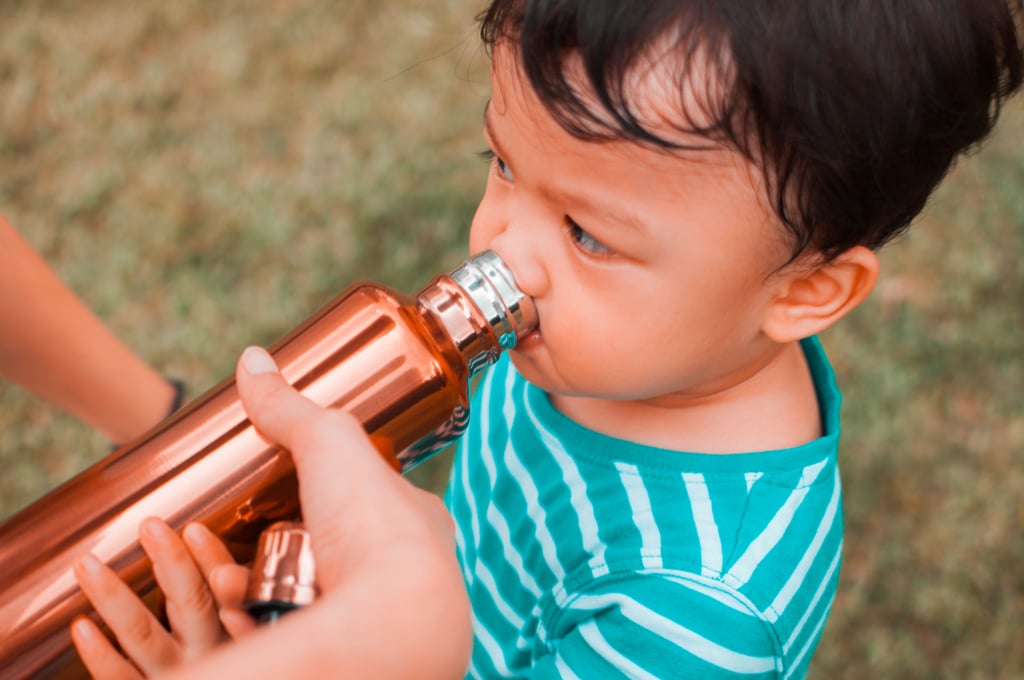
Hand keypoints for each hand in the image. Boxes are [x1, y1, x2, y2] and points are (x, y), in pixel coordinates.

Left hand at [71, 519, 249, 678]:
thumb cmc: (236, 658)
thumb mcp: (252, 633)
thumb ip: (238, 604)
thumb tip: (222, 568)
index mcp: (241, 631)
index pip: (234, 590)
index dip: (215, 560)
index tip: (194, 529)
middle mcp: (212, 653)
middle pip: (192, 604)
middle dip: (171, 562)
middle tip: (149, 526)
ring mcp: (184, 674)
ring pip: (145, 636)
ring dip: (114, 597)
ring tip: (87, 565)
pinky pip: (122, 679)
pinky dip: (100, 656)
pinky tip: (81, 627)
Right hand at [153, 346, 471, 679]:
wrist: (390, 623)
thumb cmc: (375, 528)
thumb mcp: (329, 446)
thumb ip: (291, 410)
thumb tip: (251, 359)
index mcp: (413, 523)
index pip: (371, 500)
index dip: (329, 492)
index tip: (287, 490)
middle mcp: (402, 573)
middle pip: (328, 552)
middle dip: (274, 546)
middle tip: (230, 541)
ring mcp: (376, 616)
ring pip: (304, 594)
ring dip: (256, 582)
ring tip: (221, 576)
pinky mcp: (346, 649)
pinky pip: (292, 631)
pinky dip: (257, 619)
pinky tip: (232, 609)